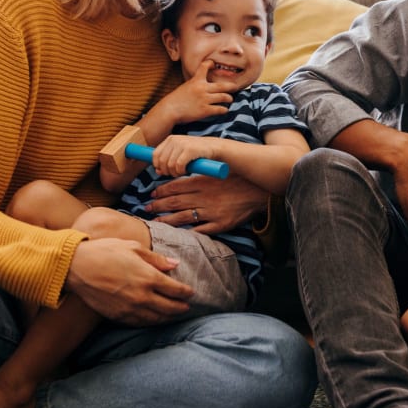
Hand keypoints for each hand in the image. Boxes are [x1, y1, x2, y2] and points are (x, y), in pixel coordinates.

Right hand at [65, 238, 193, 324]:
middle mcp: (143, 296)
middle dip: (181, 307)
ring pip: (157, 318)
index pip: (176, 290)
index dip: (186, 292)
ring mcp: (130, 308)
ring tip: (174, 315)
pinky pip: (140, 323)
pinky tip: (154, 319)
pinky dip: (151, 322)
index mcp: (149, 277)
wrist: (76, 267)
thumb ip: (156, 259)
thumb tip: (174, 264)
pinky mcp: (118, 316)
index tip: (190, 293)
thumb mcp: (132, 247)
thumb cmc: (104, 251)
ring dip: (168, 318)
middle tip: (186, 307)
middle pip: (170, 308)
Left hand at [144, 173, 267, 233]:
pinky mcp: (221, 224)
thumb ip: (200, 177)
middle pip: (175, 202)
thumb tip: (180, 179)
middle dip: (159, 205)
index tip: (152, 194)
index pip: (176, 186)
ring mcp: (212, 212)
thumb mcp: (218, 173)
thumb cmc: (239, 180)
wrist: (260, 192)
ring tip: (155, 221)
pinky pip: (200, 230)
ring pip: (183, 217)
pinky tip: (177, 235)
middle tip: (146, 208)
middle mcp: (205, 197)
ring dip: (167, 220)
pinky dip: (188, 232)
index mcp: (203, 182)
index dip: (162, 191)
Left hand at [151, 134, 221, 176]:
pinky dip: (181, 171)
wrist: (214, 148)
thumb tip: (157, 171)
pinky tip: (186, 171)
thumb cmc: (196, 152)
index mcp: (170, 139)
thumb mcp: (179, 154)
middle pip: (161, 161)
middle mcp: (174, 140)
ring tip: (181, 172)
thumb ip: (167, 161)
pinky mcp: (189, 150)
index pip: (155, 155)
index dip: (158, 166)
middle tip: (175, 174)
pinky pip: (179, 165)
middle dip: (167, 171)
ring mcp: (182, 144)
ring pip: (170, 165)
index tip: (165, 171)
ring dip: (175, 172)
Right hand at [158, 58, 234, 126]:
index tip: (214, 64)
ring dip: (229, 99)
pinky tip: (224, 110)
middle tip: (235, 87)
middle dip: (231, 86)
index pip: (205, 67)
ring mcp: (204, 99)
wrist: (169, 110)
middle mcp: (202, 88)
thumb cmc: (175, 100)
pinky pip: (220, 109)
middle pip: (222, 85)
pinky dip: (224, 110)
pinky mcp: (205, 110)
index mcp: (196, 81)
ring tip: (229, 99)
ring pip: (224, 97)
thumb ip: (195, 85)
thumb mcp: (185, 87)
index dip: (211, 63)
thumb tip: (204, 86)